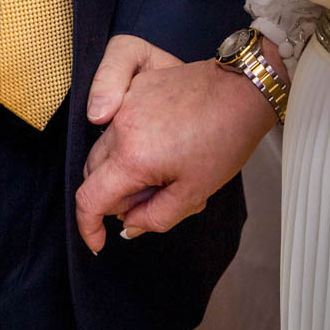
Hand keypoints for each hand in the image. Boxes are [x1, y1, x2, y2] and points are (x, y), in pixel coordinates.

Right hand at [76, 34, 279, 254]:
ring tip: (162, 174)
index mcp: (132, 156)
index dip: (88, 226)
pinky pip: (119, 125)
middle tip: (150, 201)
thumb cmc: (224, 140)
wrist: (240, 91)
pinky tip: (162, 148)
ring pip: (104, 149)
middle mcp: (120, 126)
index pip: (89, 198)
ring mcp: (127, 103)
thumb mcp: (193, 193)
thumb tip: (129, 225)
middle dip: (113, 196)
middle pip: (93, 173)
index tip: (99, 241)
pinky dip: (129, 145)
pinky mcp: (136, 89)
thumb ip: (154, 218)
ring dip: (121, 170)